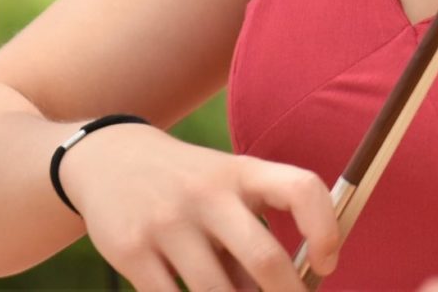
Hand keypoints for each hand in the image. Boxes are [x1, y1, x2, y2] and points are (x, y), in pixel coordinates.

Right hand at [58, 122, 340, 291]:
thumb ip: (252, 237)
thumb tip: (279, 290)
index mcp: (244, 172)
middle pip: (264, 258)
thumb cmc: (189, 185)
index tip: (326, 265)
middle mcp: (209, 193)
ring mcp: (168, 221)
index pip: (302, 190)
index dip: (325, 230)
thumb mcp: (226, 190)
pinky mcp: (131, 249)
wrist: (110, 159)